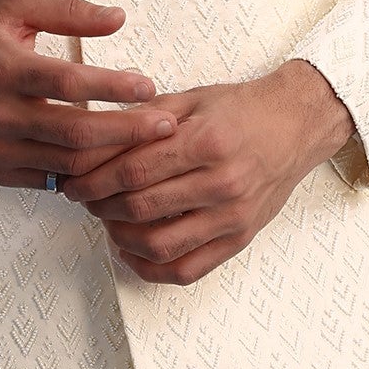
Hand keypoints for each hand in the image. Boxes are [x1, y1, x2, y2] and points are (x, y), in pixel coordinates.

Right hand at [0, 0, 178, 189]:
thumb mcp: (12, 6)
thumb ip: (67, 11)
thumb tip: (119, 18)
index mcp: (5, 70)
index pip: (68, 82)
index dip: (112, 86)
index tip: (150, 86)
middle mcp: (0, 114)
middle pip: (74, 133)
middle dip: (127, 132)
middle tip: (167, 125)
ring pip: (66, 164)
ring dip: (112, 159)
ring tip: (150, 148)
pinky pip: (50, 182)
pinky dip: (84, 177)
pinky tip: (114, 166)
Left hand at [57, 59, 357, 284]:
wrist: (297, 124)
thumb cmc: (242, 109)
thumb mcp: (191, 99)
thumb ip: (142, 119)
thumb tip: (92, 137)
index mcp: (207, 142)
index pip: (133, 170)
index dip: (93, 179)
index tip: (72, 180)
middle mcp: (222, 183)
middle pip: (139, 207)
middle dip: (98, 205)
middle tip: (82, 197)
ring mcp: (233, 216)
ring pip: (158, 244)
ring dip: (118, 236)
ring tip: (105, 219)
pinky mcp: (240, 239)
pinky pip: (187, 270)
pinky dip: (150, 267)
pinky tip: (131, 249)